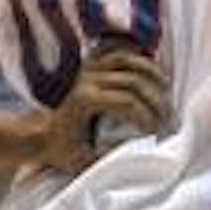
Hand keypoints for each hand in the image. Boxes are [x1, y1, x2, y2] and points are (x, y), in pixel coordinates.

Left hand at [36, 43, 168, 173]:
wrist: (42, 134)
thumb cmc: (63, 150)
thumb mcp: (84, 160)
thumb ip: (110, 154)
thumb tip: (140, 144)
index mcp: (84, 100)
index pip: (127, 103)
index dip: (146, 117)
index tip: (156, 132)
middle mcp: (87, 79)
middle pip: (132, 80)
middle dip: (155, 98)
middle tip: (168, 115)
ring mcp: (88, 68)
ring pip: (127, 58)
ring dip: (151, 71)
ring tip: (167, 87)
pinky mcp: (90, 63)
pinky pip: (116, 48)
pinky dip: (134, 52)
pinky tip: (150, 63)